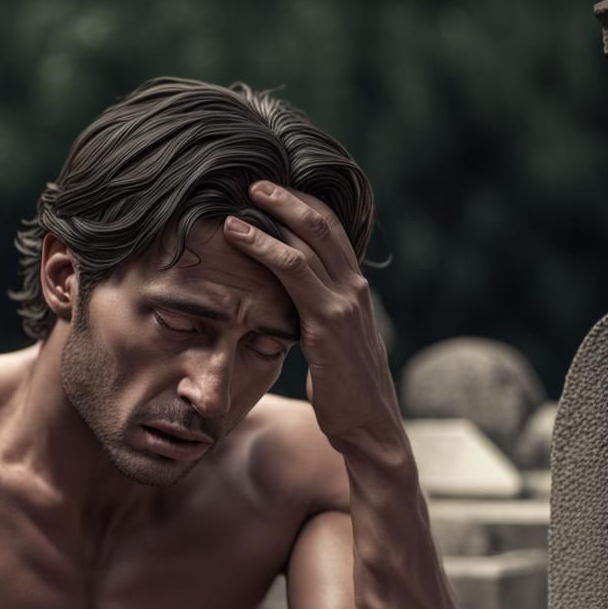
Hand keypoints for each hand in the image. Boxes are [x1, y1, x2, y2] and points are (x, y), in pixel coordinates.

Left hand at [223, 182, 400, 443]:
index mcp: (355, 291)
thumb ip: (315, 320)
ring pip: (307, 240)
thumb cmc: (344, 393)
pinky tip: (239, 236)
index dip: (303, 207)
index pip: (331, 233)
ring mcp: (344, 302)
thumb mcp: (331, 347)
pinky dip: (264, 247)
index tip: (273, 193)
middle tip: (254, 181)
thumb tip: (287, 312)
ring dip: (272, 214)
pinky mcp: (328, 322)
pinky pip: (294, 272)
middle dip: (287, 198)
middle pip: (322, 224)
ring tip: (241, 199)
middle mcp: (354, 288)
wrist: (368, 428)